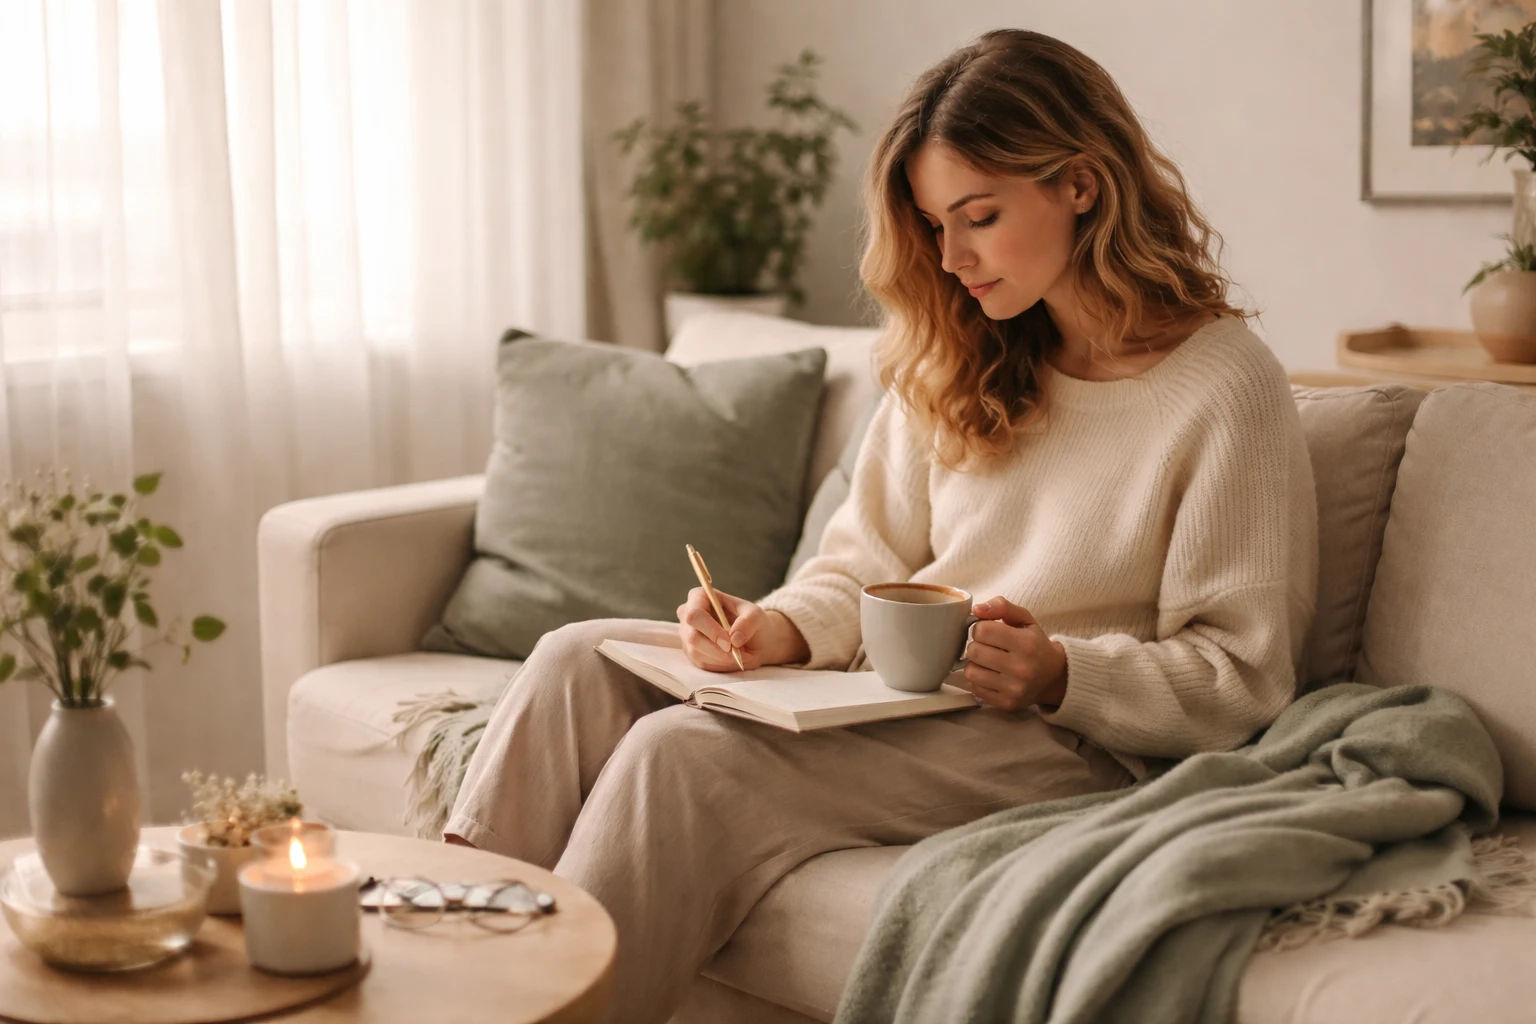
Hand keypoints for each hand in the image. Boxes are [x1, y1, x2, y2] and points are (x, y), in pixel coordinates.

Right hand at [676, 588, 805, 671]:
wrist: (754, 639)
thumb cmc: (752, 621)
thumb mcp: (756, 616)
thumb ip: (748, 622)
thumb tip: (734, 638)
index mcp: (699, 597)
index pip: (695, 614)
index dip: (710, 630)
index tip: (729, 642)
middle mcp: (687, 614)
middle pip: (692, 636)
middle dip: (717, 649)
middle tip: (737, 652)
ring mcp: (686, 635)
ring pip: (697, 652)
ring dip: (722, 658)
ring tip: (740, 654)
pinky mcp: (691, 652)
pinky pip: (701, 663)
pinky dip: (720, 664)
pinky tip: (732, 659)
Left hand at [963, 596, 1067, 711]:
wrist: (1054, 677)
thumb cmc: (1035, 644)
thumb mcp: (1025, 619)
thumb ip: (1002, 607)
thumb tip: (977, 609)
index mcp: (1026, 643)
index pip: (982, 630)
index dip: (980, 628)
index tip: (988, 631)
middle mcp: (1021, 668)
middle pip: (974, 651)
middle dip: (976, 645)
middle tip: (987, 647)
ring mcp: (1014, 689)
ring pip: (970, 672)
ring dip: (975, 664)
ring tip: (988, 661)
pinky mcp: (1007, 703)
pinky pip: (975, 689)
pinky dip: (979, 680)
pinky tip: (991, 675)